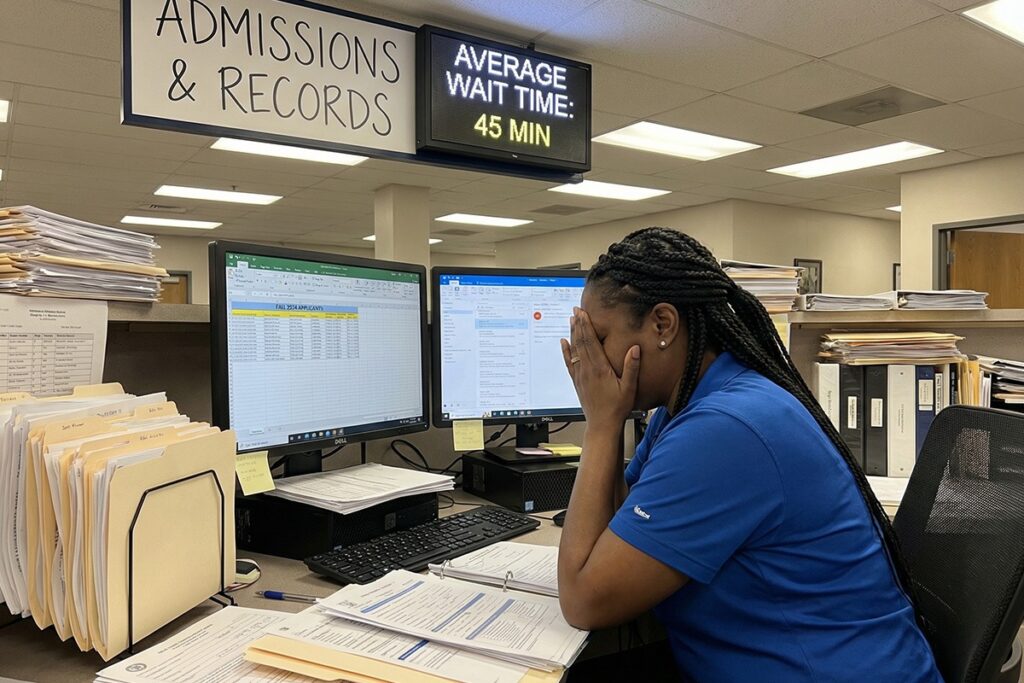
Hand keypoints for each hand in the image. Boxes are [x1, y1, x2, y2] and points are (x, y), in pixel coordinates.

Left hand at [561, 307, 640, 428]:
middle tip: (576, 310)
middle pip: (581, 342)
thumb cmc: (617, 408)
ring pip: (574, 350)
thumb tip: (635, 348)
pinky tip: (563, 342)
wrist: (602, 425)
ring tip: (571, 320)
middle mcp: (587, 370)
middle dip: (578, 325)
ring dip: (572, 334)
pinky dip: (565, 351)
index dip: (586, 326)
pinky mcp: (577, 382)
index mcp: (600, 369)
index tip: (584, 313)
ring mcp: (580, 375)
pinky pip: (569, 362)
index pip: (591, 342)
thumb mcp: (629, 388)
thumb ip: (632, 367)